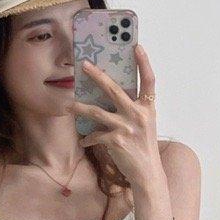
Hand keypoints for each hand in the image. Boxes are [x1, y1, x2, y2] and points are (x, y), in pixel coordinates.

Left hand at [69, 42, 161, 188]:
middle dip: (97, 76)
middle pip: (115, 89)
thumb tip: (114, 94)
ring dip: (80, 108)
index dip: (144, 63)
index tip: (137, 46)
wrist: (147, 172)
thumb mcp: (145, 123)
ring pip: (97, 112)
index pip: (149, 80)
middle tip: (84, 65)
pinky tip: (84, 141)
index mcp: (148, 107)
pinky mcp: (116, 140)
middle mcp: (139, 114)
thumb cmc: (143, 146)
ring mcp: (127, 127)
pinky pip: (96, 134)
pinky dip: (88, 138)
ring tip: (69, 105)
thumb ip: (134, 108)